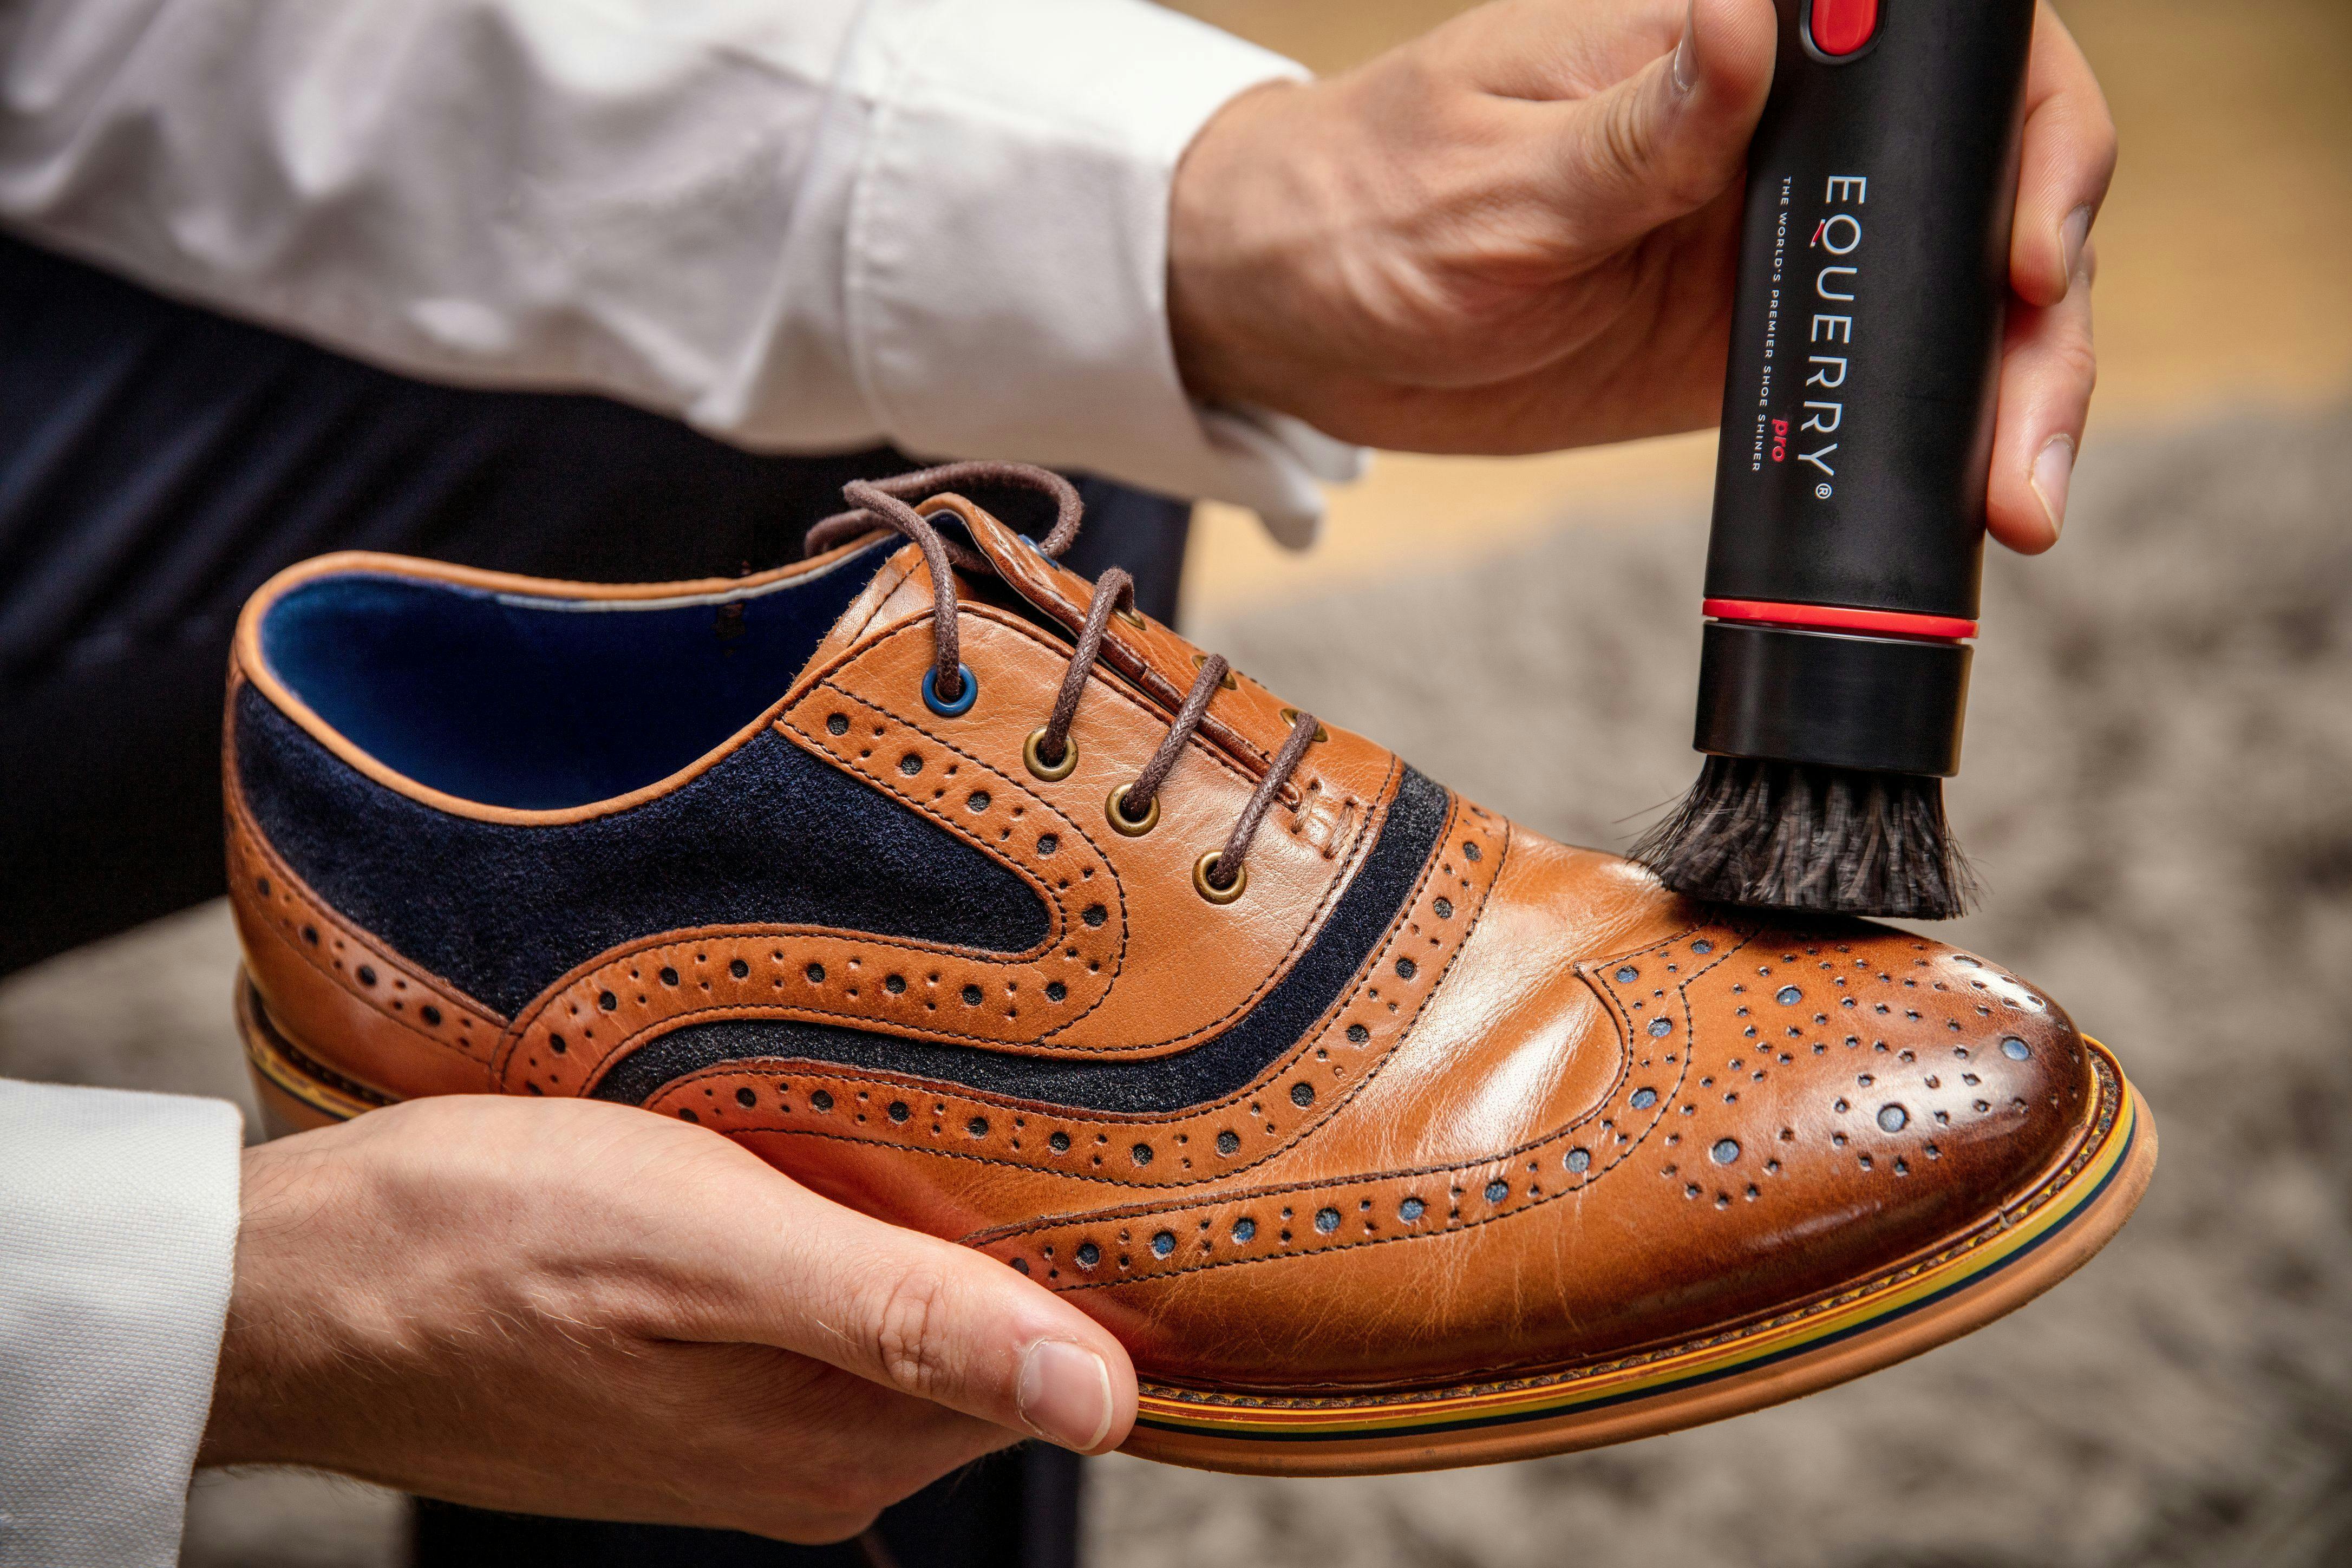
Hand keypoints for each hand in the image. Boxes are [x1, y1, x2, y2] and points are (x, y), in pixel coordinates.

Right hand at [198, 1096, 1135, 1540]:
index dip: (1083, 1250)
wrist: (286, 1289)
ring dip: (903, 1218)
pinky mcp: (682, 1388)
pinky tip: (795, 1158)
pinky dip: (823, 1232)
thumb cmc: (471, 1243)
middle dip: (998, 1227)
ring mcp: (739, 1430)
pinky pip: (809, 1310)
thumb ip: (904, 1319)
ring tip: (894, 1105)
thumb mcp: (709, 1248)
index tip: (1103, 1139)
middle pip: (977, 1337)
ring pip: (891, 1315)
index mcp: (838, 1447)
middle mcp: (806, 1461)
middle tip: (997, 1088)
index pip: (1049, 1361)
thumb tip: (1101, 1399)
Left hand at [1169, 0, 2113, 551]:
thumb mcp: (1494, 176)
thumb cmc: (1366, 204)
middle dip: (2039, 299)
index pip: (1930, 50)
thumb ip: (1638, 128)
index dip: (2018, 132)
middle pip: (1977, 181)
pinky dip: (1927, 439)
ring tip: (2018, 502)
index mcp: (1726, 38)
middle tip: (2029, 434)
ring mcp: (1774, 240)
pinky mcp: (1750, 342)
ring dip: (2005, 390)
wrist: (1294, 313)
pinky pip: (1873, 380)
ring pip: (1947, 293)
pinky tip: (1962, 501)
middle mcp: (1778, 129)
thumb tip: (1747, 25)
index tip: (2015, 247)